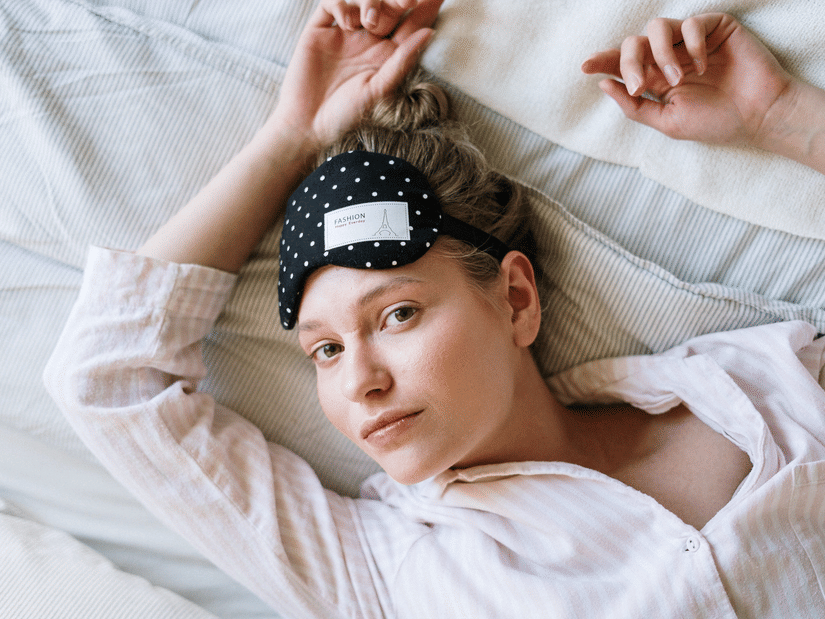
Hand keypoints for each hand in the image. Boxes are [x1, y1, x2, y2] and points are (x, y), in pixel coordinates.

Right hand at [270, 0, 441, 152]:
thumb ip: (402, 61)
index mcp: (387, 56)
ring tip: (369, 22)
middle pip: (389, 8)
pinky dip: (340, 5)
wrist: (306, 123)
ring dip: (370, 3)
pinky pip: (331, 4)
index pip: (410, 26)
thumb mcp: (379, 90)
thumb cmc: (346, 114)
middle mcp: (367, 42)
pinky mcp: (319, 31)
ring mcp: (344, 34)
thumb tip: (430, 33)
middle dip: (400, 0)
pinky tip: (346, 22)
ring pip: (362, 1)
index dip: (425, 9)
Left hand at [581, 13, 794, 148]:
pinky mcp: (715, 28)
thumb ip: (635, 106)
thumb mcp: (667, 121)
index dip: (603, 62)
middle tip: (638, 85)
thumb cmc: (715, 122)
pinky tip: (704, 66)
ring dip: (660, 55)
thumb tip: (604, 85)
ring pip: (658, 27)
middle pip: (635, 43)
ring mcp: (692, 41)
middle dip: (629, 62)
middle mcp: (670, 57)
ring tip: (677, 80)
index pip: (623, 64)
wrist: (759, 115)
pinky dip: (693, 45)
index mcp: (657, 79)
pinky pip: (692, 23)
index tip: (584, 66)